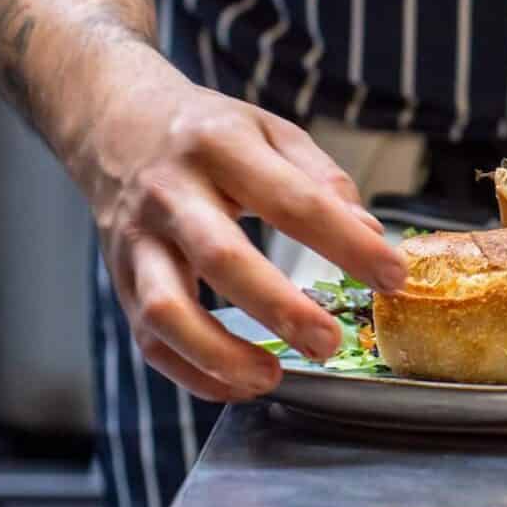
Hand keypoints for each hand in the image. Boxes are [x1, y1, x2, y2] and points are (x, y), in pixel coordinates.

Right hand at [68, 47, 406, 401]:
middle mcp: (172, 193)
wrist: (115, 122)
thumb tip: (370, 234)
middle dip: (279, 306)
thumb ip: (322, 180)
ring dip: (218, 354)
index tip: (392, 275)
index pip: (292, 201)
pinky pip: (149, 338)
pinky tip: (237, 383)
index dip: (346, 243)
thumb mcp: (271, 130)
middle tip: (330, 341)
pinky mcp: (120, 280)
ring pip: (166, 310)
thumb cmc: (207, 133)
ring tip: (270, 377)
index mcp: (221, 147)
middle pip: (222, 258)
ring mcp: (138, 240)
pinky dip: (191, 372)